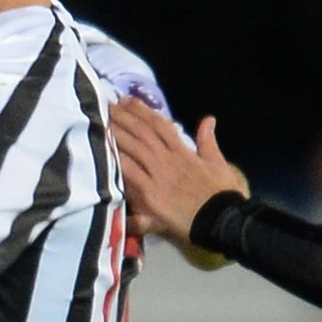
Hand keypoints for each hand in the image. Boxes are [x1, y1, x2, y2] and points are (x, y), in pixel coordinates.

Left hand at [111, 101, 247, 245]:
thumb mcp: (218, 164)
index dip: (142, 111)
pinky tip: (104, 152)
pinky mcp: (149, 195)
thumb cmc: (221, 194)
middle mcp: (167, 159)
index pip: (159, 125)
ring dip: (117, 134)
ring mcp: (157, 176)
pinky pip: (129, 174)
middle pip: (142, 133)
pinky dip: (117, 162)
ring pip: (133, 149)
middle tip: (107, 106)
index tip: (128, 101)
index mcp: (183, 151)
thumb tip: (209, 119)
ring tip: (101, 122)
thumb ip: (208, 141)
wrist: (219, 220)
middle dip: (124, 117)